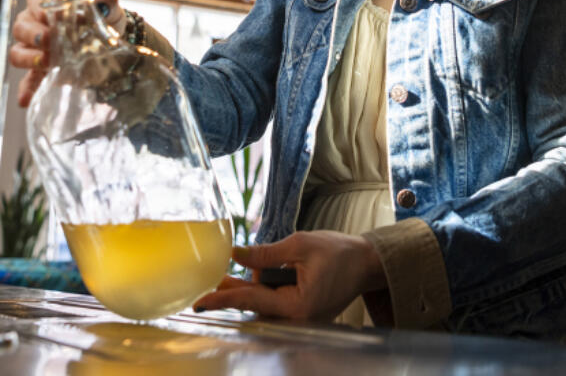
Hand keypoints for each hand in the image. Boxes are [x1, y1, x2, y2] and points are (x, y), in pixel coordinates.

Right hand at [8, 0, 122, 106]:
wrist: (110, 39)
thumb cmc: (103, 15)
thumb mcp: (107, 6)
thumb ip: (105, 1)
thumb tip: (101, 4)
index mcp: (45, 3)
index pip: (34, 2)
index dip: (40, 9)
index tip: (53, 17)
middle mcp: (33, 24)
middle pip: (21, 28)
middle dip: (34, 35)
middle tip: (49, 40)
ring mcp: (33, 49)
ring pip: (17, 52)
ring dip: (28, 59)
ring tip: (46, 62)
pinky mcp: (40, 71)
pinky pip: (27, 81)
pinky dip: (26, 89)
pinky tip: (26, 99)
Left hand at [193, 231, 386, 321]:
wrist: (366, 264)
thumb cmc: (340, 252)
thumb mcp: (300, 245)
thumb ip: (266, 254)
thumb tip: (236, 255)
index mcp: (296, 305)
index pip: (250, 300)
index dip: (222, 298)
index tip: (199, 301)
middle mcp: (295, 319)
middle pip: (253, 303)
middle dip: (238, 286)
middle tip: (212, 278)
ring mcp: (298, 319)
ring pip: (262, 302)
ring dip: (254, 284)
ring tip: (258, 267)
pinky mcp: (299, 313)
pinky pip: (273, 302)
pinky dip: (264, 289)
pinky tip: (258, 275)